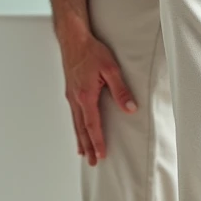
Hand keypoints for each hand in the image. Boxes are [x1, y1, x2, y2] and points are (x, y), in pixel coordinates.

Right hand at [57, 26, 136, 165]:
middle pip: (82, 129)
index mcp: (85, 96)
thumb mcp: (111, 68)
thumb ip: (121, 90)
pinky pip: (73, 115)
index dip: (97, 141)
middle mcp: (75, 99)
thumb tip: (131, 109)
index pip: (92, 125)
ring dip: (81, 140)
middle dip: (88, 147)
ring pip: (76, 123)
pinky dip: (76, 127)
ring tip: (83, 153)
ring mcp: (71, 96)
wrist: (73, 38)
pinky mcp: (70, 91)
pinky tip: (78, 130)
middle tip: (92, 162)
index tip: (101, 154)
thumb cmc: (91, 51)